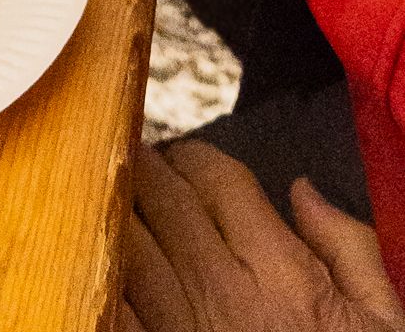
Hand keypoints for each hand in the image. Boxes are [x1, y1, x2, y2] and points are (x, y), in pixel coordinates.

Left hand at [123, 141, 404, 331]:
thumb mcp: (382, 323)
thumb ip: (349, 246)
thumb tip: (304, 191)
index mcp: (280, 271)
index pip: (215, 174)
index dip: (192, 158)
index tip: (181, 165)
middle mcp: (222, 291)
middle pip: (159, 191)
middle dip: (142, 168)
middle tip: (131, 164)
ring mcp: (177, 328)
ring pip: (122, 234)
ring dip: (112, 212)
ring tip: (107, 203)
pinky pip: (106, 300)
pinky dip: (97, 274)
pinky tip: (98, 266)